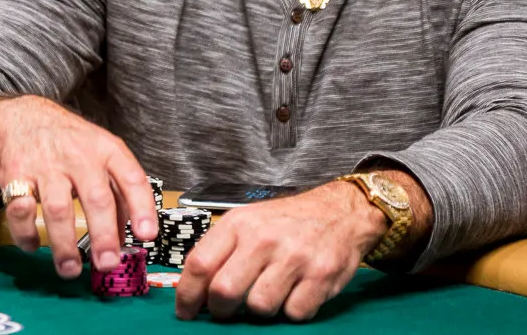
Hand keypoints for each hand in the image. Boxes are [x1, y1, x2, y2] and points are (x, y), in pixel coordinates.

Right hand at [0, 96, 156, 279]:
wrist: (23, 116)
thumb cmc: (72, 142)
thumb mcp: (102, 154)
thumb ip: (117, 193)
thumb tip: (125, 239)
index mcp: (107, 150)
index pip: (131, 178)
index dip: (142, 208)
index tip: (148, 236)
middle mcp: (79, 156)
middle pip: (96, 198)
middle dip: (103, 235)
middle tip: (108, 264)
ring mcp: (47, 165)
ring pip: (57, 209)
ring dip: (64, 244)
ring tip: (71, 270)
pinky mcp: (16, 175)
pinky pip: (19, 209)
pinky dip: (26, 233)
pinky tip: (33, 246)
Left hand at [175, 181, 386, 321]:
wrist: (340, 212)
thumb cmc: (287, 222)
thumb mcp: (248, 221)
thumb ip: (220, 251)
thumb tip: (192, 289)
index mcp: (240, 224)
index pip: (199, 265)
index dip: (188, 296)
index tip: (186, 312)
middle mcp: (265, 238)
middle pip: (224, 292)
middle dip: (221, 310)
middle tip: (227, 310)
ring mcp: (294, 257)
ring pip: (258, 308)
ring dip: (261, 309)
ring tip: (270, 292)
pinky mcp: (321, 276)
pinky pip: (294, 314)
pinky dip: (292, 310)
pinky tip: (295, 292)